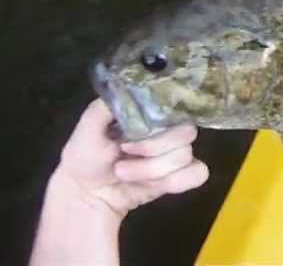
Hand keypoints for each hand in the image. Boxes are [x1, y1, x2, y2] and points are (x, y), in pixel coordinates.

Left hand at [52, 99, 208, 217]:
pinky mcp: (180, 178)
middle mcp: (168, 130)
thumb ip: (108, 104)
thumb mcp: (89, 125)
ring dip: (151, 170)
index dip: (158, 124)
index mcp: (151, 114)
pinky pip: (197, 174)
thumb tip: (129, 90)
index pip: (176, 107)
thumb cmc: (86, 156)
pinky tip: (152, 185)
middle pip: (185, 133)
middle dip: (152, 149)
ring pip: (186, 156)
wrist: (85, 193)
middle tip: (124, 155)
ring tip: (124, 173)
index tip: (129, 136)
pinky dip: (175, 181)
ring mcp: (176, 154)